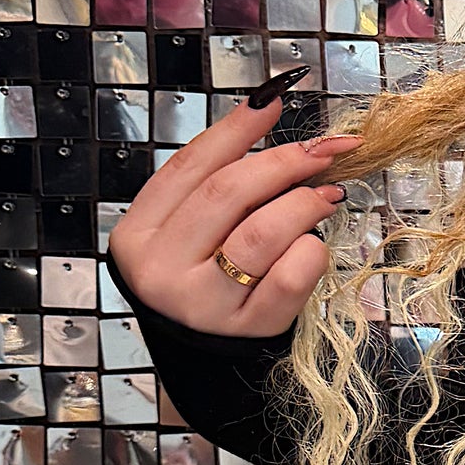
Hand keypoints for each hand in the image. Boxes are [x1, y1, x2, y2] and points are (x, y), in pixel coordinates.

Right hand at [107, 94, 361, 339]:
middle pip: (228, 193)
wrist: (206, 364)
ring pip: (263, 232)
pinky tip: (314, 246)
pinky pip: (292, 277)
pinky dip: (312, 252)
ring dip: (304, 204)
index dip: (235, 128)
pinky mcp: (247, 332)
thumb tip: (267, 108)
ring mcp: (202, 305)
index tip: (273, 100)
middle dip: (284, 162)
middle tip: (323, 152)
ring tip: (326, 197)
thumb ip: (218, 184)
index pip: (189, 166)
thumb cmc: (203, 282)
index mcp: (138, 235)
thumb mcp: (191, 234)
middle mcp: (160, 270)